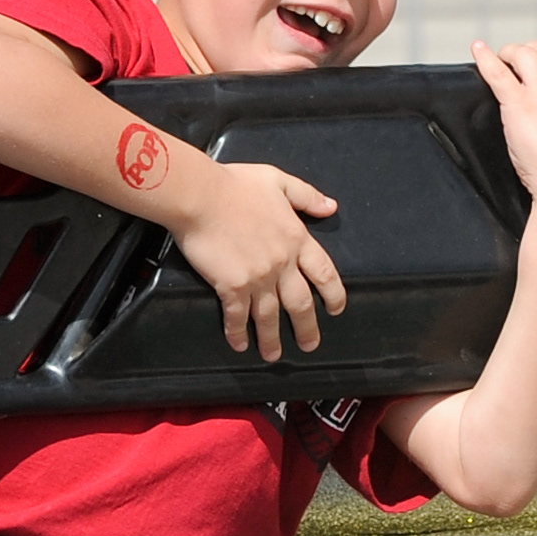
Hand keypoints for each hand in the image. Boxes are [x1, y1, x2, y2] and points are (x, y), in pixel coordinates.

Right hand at [173, 162, 345, 361]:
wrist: (200, 195)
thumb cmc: (233, 184)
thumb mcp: (277, 180)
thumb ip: (306, 195)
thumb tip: (330, 207)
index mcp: (296, 238)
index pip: (324, 272)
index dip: (333, 293)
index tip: (336, 308)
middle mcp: (281, 262)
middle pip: (301, 303)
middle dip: (307, 328)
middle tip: (309, 345)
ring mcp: (258, 277)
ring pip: (270, 316)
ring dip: (272, 338)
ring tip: (273, 355)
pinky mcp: (231, 285)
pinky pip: (238, 316)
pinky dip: (238, 332)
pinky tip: (239, 344)